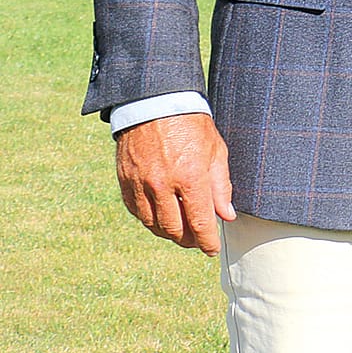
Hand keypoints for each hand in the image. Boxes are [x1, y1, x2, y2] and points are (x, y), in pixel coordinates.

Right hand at [114, 113, 235, 255]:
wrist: (155, 103)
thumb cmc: (192, 125)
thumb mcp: (216, 151)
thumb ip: (221, 187)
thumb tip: (225, 216)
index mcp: (190, 177)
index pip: (200, 222)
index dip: (207, 241)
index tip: (212, 249)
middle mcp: (163, 185)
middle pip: (174, 229)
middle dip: (188, 240)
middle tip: (197, 241)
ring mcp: (140, 184)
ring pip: (152, 224)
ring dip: (168, 233)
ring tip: (181, 232)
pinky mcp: (125, 181)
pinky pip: (136, 211)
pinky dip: (149, 219)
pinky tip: (160, 218)